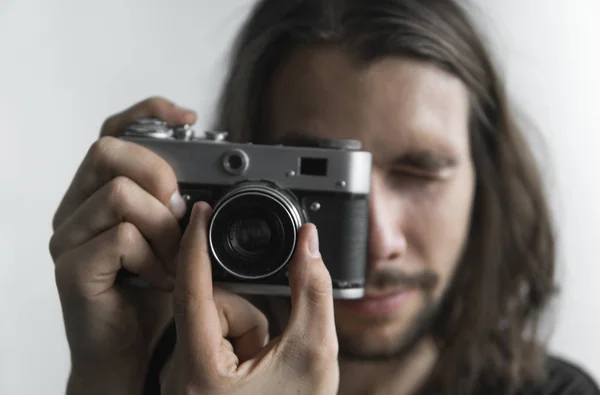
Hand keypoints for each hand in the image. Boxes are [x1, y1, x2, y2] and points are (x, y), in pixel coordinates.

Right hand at [49, 97, 195, 393]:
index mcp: (99, 192)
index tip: (189, 118)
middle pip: (108, 151)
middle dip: (158, 174)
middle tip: (181, 213)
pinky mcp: (72, 269)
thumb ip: (181, 206)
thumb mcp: (175, 239)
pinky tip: (160, 279)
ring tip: (174, 259)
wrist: (129, 350)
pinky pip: (120, 238)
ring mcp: (69, 238)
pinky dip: (153, 258)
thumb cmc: (152, 293)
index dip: (149, 113)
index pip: (113, 132)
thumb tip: (212, 175)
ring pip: (119, 195)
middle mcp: (76, 208)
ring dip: (163, 227)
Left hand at [161, 202, 339, 394]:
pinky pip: (212, 340)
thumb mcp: (314, 355)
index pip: (191, 289)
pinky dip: (240, 345)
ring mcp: (183, 380)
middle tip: (272, 350)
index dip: (195, 243)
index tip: (200, 209)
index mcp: (201, 370)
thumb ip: (313, 292)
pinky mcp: (190, 382)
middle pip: (212, 307)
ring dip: (247, 333)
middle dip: (250, 316)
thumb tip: (309, 243)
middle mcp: (180, 374)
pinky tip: (256, 373)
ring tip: (266, 368)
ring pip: (215, 323)